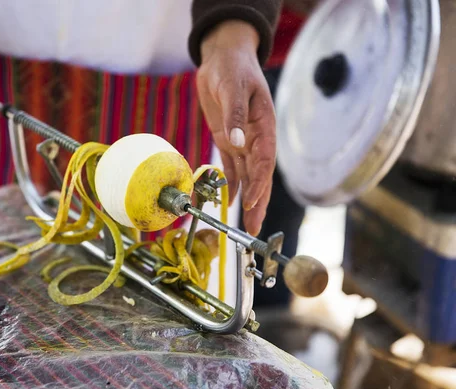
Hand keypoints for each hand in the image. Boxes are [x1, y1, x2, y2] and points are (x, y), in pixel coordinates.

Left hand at [196, 20, 275, 235]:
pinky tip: (230, 202)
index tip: (253, 202)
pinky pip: (231, 167)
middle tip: (254, 230)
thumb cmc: (232, 68)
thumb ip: (235, 115)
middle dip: (258, 204)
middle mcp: (256, 138)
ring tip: (246, 225)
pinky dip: (231, 185)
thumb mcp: (233, 87)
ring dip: (247, 200)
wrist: (222, 58)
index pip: (264, 160)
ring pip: (247, 177)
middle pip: (260, 176)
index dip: (260, 183)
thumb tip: (238, 142)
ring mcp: (243, 141)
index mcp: (264, 125)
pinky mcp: (228, 141)